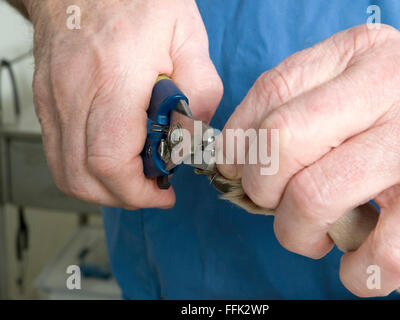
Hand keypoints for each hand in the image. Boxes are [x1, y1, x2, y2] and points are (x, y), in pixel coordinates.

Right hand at [24, 0, 222, 208]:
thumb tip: (191, 135)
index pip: (109, 161)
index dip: (137, 192)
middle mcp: (73, 94)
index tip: (162, 194)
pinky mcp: (46, 101)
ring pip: (66, 172)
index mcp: (113, 78)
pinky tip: (115, 153)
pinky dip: (88, 167)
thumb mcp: (188, 37)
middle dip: (123, 197)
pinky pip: (60, 151)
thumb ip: (200, 90)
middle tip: (152, 188)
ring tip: (136, 173)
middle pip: (82, 178)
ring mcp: (52, 99)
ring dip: (104, 187)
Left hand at [218, 25, 399, 296]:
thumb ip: (295, 104)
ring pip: (315, 196)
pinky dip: (358, 273)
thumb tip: (235, 161)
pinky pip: (387, 249)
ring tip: (312, 234)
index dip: (239, 142)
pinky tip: (355, 266)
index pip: (271, 91)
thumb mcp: (350, 79)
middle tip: (275, 202)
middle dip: (260, 187)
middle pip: (281, 140)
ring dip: (296, 232)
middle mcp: (388, 87)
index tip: (238, 170)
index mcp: (354, 52)